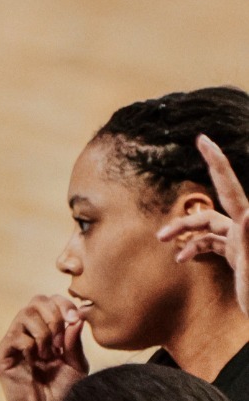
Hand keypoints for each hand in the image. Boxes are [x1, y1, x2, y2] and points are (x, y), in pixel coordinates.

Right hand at [0, 293, 89, 400]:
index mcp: (44, 332)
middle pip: (34, 302)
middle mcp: (25, 334)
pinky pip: (15, 338)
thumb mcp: (76, 363)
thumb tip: (76, 317)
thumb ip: (73, 340)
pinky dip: (31, 346)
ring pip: (24, 316)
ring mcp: (11, 346)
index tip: (75, 320)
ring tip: (49, 354)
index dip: (63, 304)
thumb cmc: (64, 392)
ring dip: (44, 332)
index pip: (48, 301)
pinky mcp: (1, 359)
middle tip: (61, 340)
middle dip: (54, 315)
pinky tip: (35, 361)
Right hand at [156, 133, 248, 317]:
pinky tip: (182, 260)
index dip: (215, 162)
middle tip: (160, 236)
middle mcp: (244, 229)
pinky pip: (211, 243)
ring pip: (207, 228)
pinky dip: (194, 247)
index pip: (229, 188)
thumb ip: (248, 241)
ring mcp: (240, 241)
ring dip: (184, 235)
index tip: (202, 140)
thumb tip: (248, 211)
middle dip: (183, 221)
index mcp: (246, 227)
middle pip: (209, 214)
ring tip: (163, 246)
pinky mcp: (237, 254)